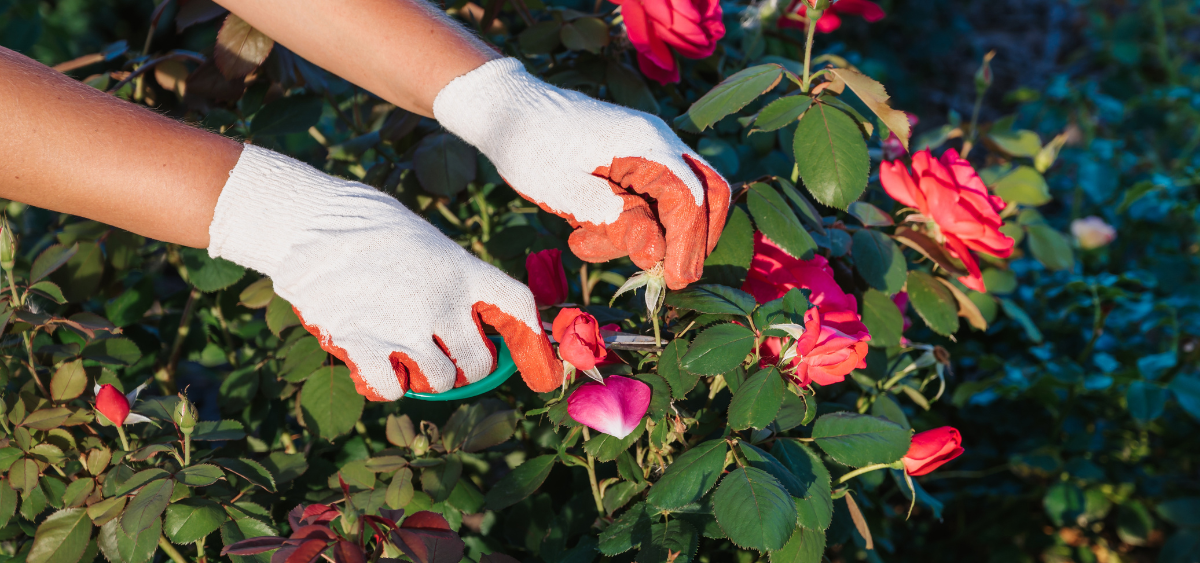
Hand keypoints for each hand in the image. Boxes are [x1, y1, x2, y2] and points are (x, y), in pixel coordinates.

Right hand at [207, 145, 561, 399]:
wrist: (308, 219)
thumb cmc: (369, 226)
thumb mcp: (428, 243)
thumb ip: (453, 283)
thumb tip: (472, 324)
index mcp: (464, 269)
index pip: (518, 308)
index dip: (533, 343)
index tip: (540, 369)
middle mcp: (443, 303)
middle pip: (480, 363)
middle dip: (469, 368)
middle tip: (449, 357)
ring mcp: (404, 327)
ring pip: (439, 382)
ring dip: (428, 377)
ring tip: (408, 354)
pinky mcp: (364, 344)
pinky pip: (391, 389)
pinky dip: (388, 385)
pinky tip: (378, 365)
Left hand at [433, 58, 730, 289]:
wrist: (508, 107)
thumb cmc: (529, 146)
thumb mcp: (565, 190)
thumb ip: (615, 219)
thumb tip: (657, 251)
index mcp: (645, 144)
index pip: (690, 199)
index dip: (688, 244)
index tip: (673, 281)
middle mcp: (659, 141)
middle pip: (709, 192)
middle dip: (695, 239)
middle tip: (669, 276)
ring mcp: (650, 147)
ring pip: (683, 198)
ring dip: (652, 234)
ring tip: (590, 244)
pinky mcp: (636, 158)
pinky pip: (655, 196)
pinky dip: (633, 223)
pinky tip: (585, 233)